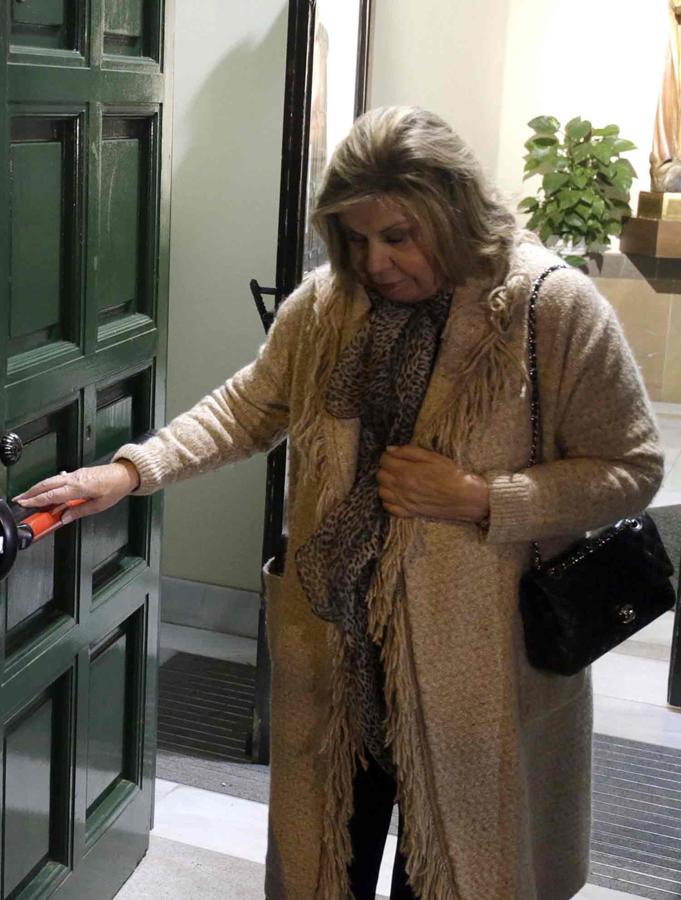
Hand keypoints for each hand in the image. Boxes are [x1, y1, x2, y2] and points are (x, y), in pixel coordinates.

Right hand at [12, 460, 140, 523]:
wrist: (124, 474)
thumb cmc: (115, 488)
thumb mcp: (99, 505)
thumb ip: (80, 511)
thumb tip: (65, 518)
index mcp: (79, 487)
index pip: (53, 494)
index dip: (37, 500)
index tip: (26, 504)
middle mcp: (74, 479)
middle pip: (47, 484)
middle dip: (31, 492)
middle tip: (20, 499)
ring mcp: (75, 475)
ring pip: (51, 480)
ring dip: (37, 488)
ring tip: (28, 496)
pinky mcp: (77, 474)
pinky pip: (58, 479)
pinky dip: (47, 485)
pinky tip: (44, 490)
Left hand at [377, 444, 489, 522]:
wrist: (466, 498)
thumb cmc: (452, 475)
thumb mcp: (433, 457)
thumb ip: (409, 452)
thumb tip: (390, 449)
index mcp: (406, 472)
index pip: (384, 461)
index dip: (389, 456)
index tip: (396, 456)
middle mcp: (402, 488)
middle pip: (380, 476)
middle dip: (386, 468)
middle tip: (398, 466)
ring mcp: (404, 502)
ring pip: (381, 492)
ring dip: (386, 484)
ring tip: (398, 480)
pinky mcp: (409, 513)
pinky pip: (389, 508)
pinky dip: (389, 501)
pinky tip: (398, 495)